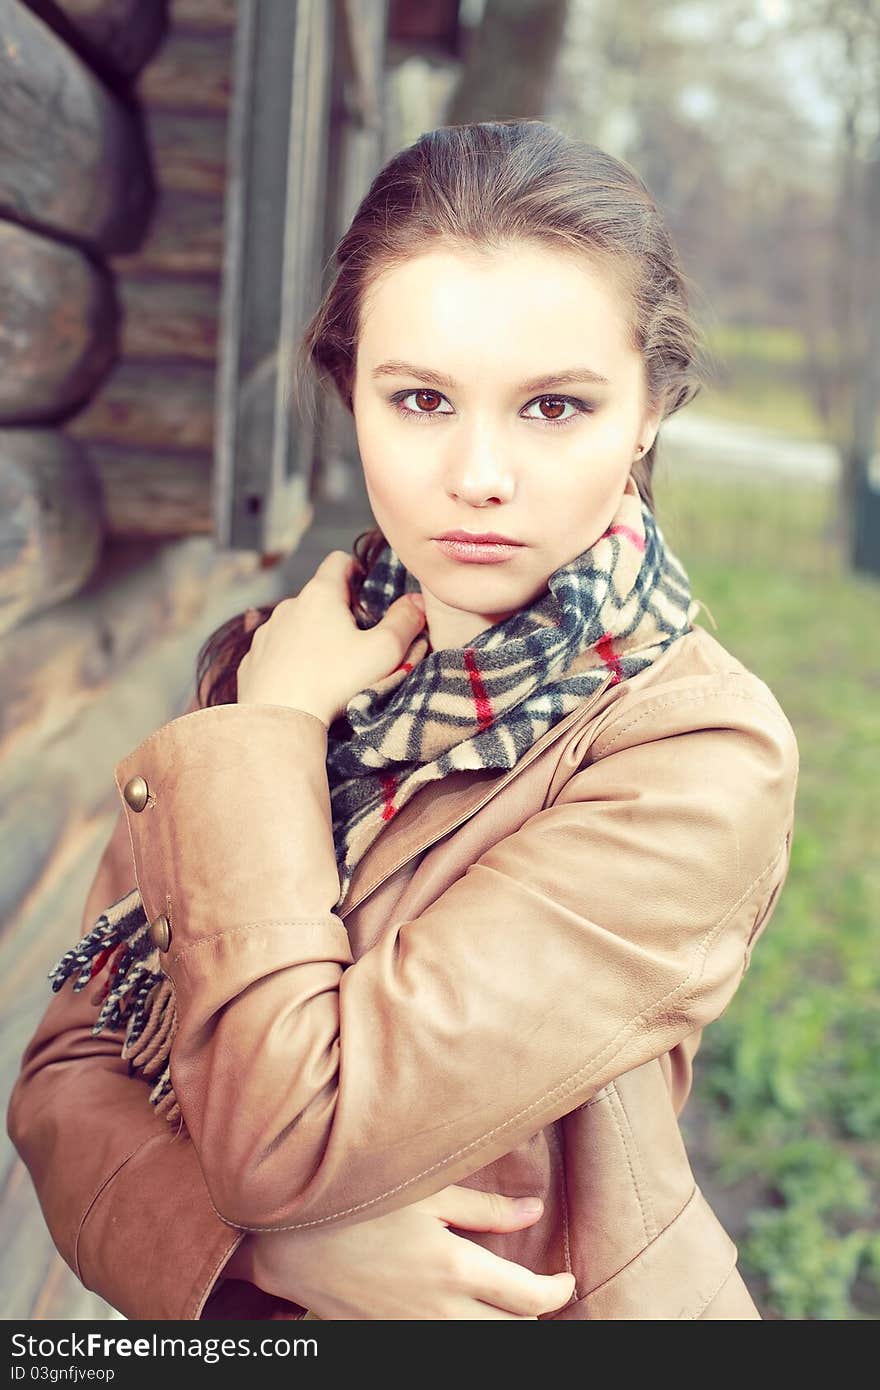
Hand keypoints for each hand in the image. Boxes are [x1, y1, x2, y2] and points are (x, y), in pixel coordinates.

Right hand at [225, 1185, 575, 1319]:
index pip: (530, 1299)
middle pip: (510, 1331)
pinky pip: (440, 1342)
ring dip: (497, 1325)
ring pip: (478, 1344)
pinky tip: (459, 1307)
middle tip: (537, 1288)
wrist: (289, 1241)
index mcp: (456, 1271)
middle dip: (531, 1312)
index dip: (557, 1290)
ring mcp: (413, 1332)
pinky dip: (461, 1329)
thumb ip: (485, 1208)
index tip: (566, 1278)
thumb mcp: (427, 1193)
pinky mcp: (390, 1339)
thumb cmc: (358, 1202)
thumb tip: (534, 1212)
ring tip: (504, 1301)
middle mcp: (440, 1312)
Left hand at [236, 552, 426, 724]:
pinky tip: (302, 683)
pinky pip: (276, 651)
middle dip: (337, 611)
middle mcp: (288, 606)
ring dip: (312, 636)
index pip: (339, 561)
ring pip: (295, 624)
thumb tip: (417, 601)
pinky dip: (290, 660)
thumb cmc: (334, 683)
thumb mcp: (384, 651)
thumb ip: (406, 621)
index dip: (357, 571)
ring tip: (329, 668)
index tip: (368, 596)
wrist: (280, 723)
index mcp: (320, 595)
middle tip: (357, 642)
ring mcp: (266, 633)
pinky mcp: (252, 660)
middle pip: (318, 596)